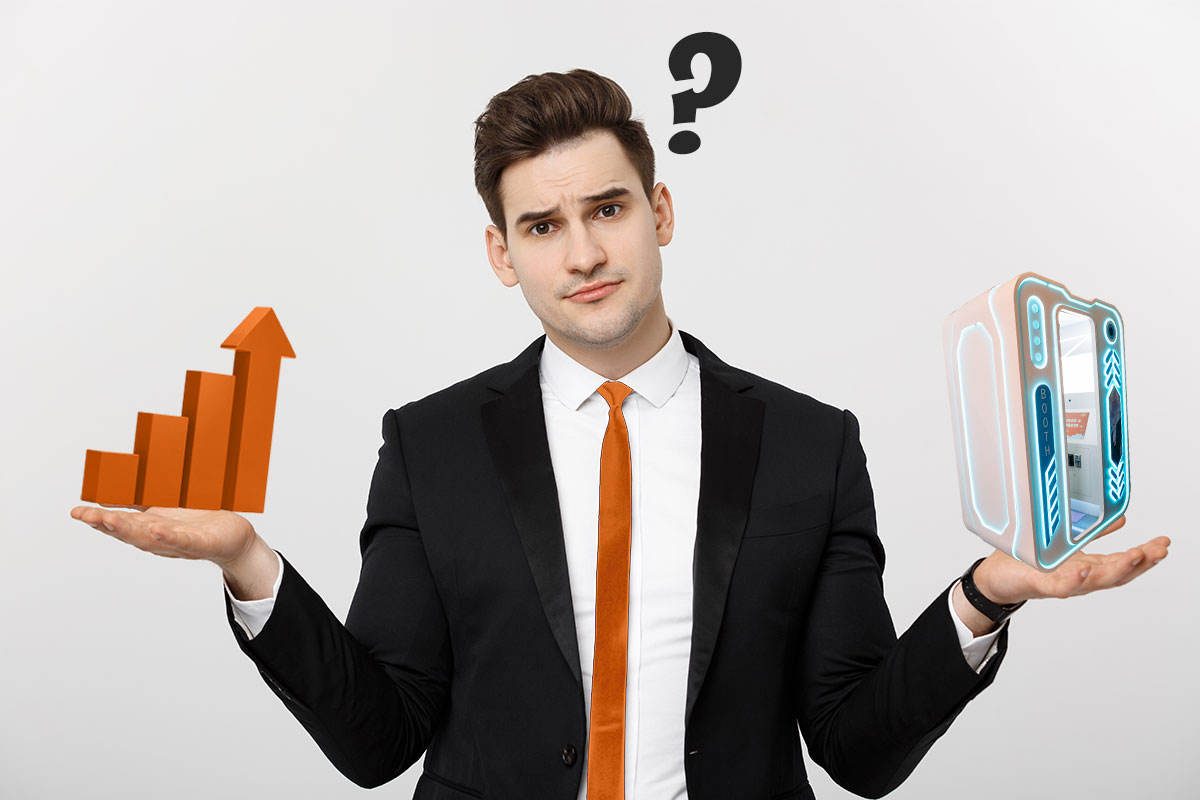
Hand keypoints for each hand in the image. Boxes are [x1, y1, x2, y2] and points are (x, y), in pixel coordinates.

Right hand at [69, 503, 257, 569]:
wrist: (234, 538)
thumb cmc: (198, 523)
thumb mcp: (164, 510)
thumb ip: (139, 502)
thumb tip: (107, 492)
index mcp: (150, 528)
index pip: (120, 523)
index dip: (98, 519)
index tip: (76, 512)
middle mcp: (160, 538)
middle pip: (130, 532)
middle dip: (107, 524)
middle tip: (87, 516)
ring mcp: (180, 543)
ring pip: (151, 538)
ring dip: (131, 531)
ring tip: (111, 521)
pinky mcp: (202, 544)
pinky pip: (184, 541)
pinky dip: (170, 537)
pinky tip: (157, 530)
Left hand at [971, 516, 1169, 605]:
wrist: (996, 578)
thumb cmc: (1030, 560)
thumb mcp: (1066, 541)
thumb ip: (1092, 531)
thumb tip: (1120, 518)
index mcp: (1088, 566)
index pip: (1123, 563)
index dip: (1146, 555)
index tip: (1164, 543)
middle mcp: (1080, 577)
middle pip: (1117, 574)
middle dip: (1140, 563)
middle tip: (1158, 551)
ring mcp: (1062, 582)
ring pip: (1095, 581)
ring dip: (1117, 570)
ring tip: (1135, 556)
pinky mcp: (1041, 585)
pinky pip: (1061, 586)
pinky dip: (1075, 580)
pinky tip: (1084, 569)